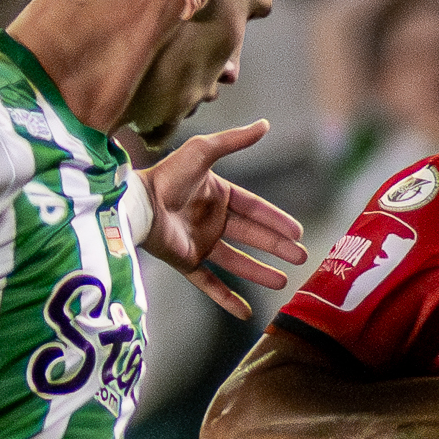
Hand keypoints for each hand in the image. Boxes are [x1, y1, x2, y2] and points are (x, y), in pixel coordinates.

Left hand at [139, 119, 309, 316]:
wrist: (138, 204)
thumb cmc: (168, 175)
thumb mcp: (203, 151)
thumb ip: (234, 141)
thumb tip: (265, 124)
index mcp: (218, 195)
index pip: (255, 209)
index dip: (277, 220)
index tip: (298, 233)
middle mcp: (211, 220)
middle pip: (252, 236)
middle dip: (277, 247)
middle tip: (300, 258)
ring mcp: (200, 243)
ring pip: (237, 262)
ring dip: (259, 272)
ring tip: (283, 282)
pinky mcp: (186, 262)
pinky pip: (209, 284)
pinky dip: (226, 300)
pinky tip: (245, 314)